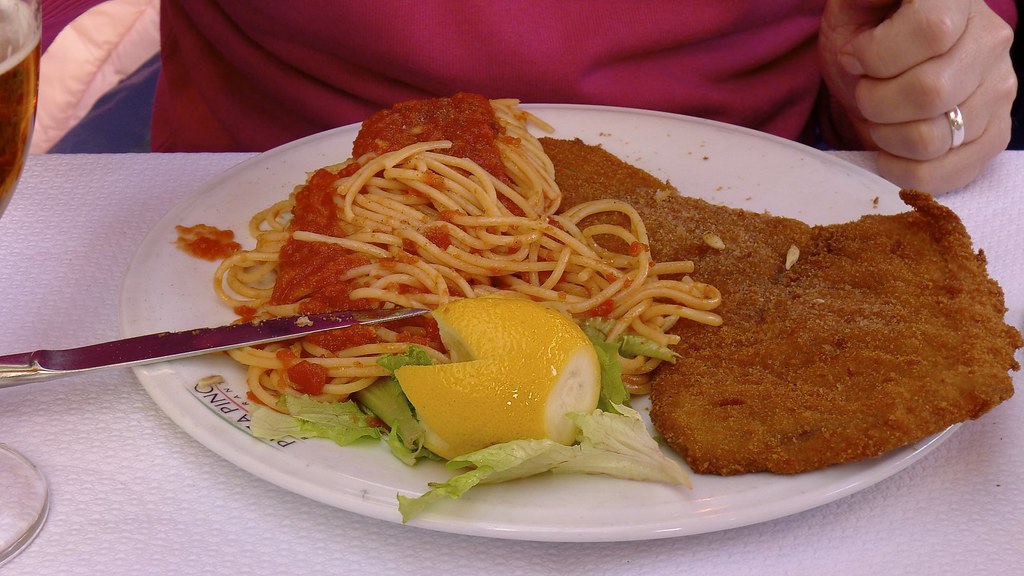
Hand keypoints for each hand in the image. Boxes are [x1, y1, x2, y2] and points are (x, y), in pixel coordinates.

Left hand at [819, 0, 1015, 192]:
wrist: (882, 63)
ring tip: (880, 117)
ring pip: (934, 139)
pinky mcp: (996, 134)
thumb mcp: (854, 6)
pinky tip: (889, 152)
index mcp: (957, 0)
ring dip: (887, 136)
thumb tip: (869, 29)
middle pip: (931, 93)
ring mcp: (1000, 90)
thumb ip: (865, 3)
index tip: (854, 58)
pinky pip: (951, 173)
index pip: (933, 30)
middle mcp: (991, 41)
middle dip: (875, 102)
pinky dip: (906, 171)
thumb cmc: (864, 32)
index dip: (879, 55)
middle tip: (865, 92)